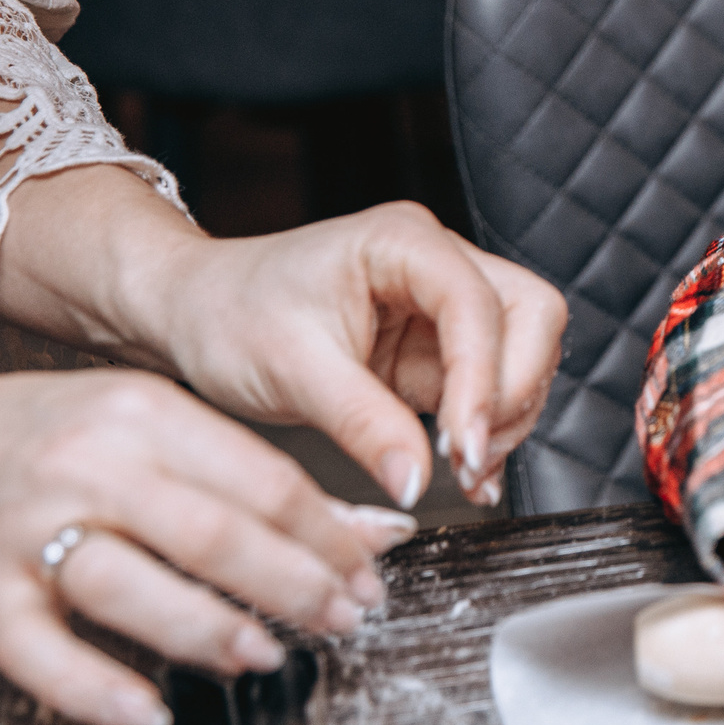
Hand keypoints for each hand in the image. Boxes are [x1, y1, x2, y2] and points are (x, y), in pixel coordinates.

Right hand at [0, 351, 414, 724]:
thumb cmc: (62, 438)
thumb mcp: (164, 428)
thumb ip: (263, 480)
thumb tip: (382, 532)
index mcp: (145, 414)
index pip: (261, 479)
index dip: (327, 535)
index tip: (369, 574)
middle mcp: (88, 466)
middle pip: (210, 533)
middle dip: (292, 585)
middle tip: (344, 619)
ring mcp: (30, 530)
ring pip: (132, 586)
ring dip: (210, 629)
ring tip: (266, 656)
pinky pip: (40, 653)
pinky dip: (98, 690)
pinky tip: (153, 713)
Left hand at [145, 204, 565, 510]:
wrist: (192, 317)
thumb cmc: (229, 316)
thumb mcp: (291, 372)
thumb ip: (365, 424)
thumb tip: (420, 481)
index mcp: (403, 243)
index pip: (478, 305)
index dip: (484, 377)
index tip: (461, 448)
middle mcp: (436, 264)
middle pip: (530, 317)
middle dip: (510, 392)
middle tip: (468, 457)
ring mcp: (441, 307)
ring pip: (523, 354)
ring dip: (504, 417)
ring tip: (460, 472)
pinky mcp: (436, 350)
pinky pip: (489, 388)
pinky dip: (487, 431)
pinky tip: (464, 472)